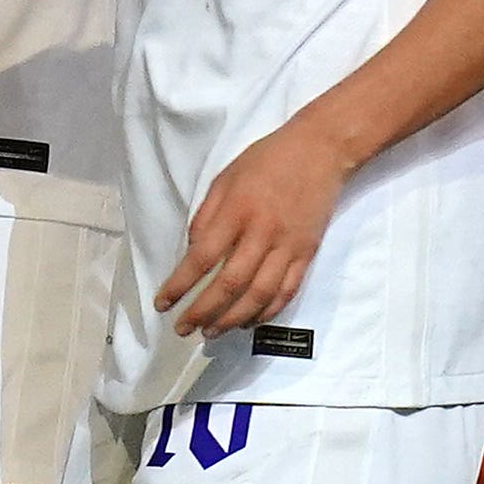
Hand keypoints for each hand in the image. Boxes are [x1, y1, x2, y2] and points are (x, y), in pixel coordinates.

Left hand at [159, 123, 353, 337]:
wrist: (320, 151)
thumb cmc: (265, 161)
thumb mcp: (223, 179)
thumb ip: (205, 217)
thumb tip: (191, 253)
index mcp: (236, 212)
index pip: (202, 258)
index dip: (179, 286)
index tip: (162, 304)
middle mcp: (262, 233)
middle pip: (229, 284)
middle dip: (203, 311)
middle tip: (183, 328)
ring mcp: (288, 246)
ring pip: (259, 294)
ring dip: (233, 319)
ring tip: (212, 332)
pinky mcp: (308, 253)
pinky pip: (287, 291)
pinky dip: (266, 311)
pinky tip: (248, 322)